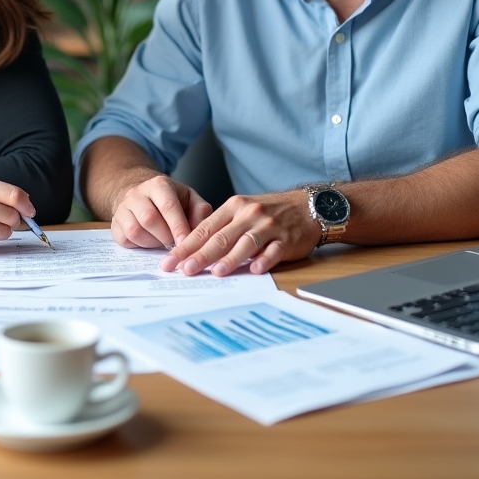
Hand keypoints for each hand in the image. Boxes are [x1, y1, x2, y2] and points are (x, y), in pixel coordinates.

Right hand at [111, 174, 212, 249]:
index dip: (178, 226)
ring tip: (163, 243)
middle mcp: (138, 193)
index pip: (168, 206)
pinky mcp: (115, 223)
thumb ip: (200, 210)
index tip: (186, 243)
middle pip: (149, 219)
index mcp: (159, 184)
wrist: (142, 196)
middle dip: (165, 237)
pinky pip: (124, 239)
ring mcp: (123, 208)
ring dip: (152, 243)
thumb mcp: (189, 198)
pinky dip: (139, 245)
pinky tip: (149, 243)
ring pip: (135, 230)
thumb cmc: (170, 200)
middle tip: (176, 246)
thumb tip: (203, 227)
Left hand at [159, 190, 320, 275]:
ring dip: (230, 259)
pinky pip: (273, 251)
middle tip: (184, 270)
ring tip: (216, 272)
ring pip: (245, 243)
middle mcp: (249, 214)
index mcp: (233, 207)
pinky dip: (264, 260)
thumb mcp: (243, 211)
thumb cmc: (270, 212)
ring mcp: (268, 226)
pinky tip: (255, 270)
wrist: (308, 207)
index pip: (204, 228)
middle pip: (220, 237)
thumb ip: (222, 227)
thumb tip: (193, 249)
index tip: (170, 260)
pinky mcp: (286, 239)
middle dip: (200, 255)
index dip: (186, 245)